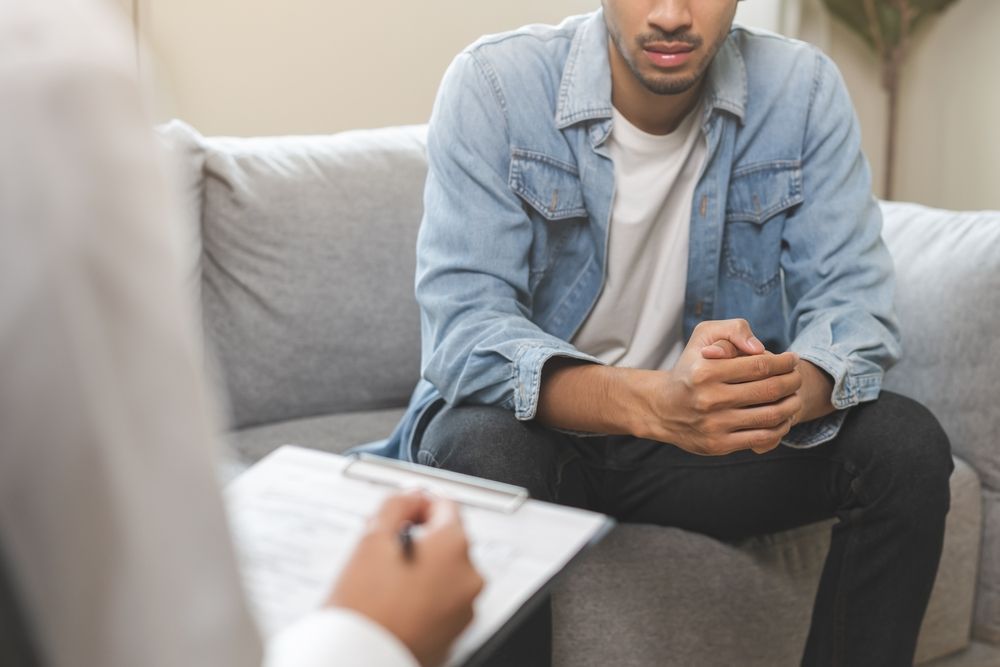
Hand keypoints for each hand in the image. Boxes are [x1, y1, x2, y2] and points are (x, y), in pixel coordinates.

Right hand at [327, 492, 483, 666]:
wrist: (359, 660)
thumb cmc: (364, 609)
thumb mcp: (372, 538)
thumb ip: (396, 504)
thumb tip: (412, 495)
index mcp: (454, 547)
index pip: (447, 505)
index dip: (419, 504)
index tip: (402, 513)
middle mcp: (469, 577)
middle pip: (448, 540)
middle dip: (420, 540)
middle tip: (385, 553)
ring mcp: (465, 608)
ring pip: (446, 572)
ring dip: (423, 569)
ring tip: (387, 584)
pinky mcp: (456, 633)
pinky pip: (444, 601)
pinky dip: (426, 597)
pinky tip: (397, 604)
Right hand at [701, 335, 835, 438]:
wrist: (663, 407)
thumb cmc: (691, 367)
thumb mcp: (703, 336)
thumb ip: (733, 330)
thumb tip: (759, 348)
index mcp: (705, 371)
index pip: (760, 365)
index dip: (784, 362)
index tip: (793, 359)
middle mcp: (709, 398)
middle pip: (770, 390)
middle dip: (793, 381)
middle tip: (797, 377)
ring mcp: (714, 424)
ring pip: (771, 416)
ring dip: (792, 405)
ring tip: (795, 396)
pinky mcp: (718, 444)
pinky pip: (762, 438)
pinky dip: (781, 427)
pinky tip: (783, 418)